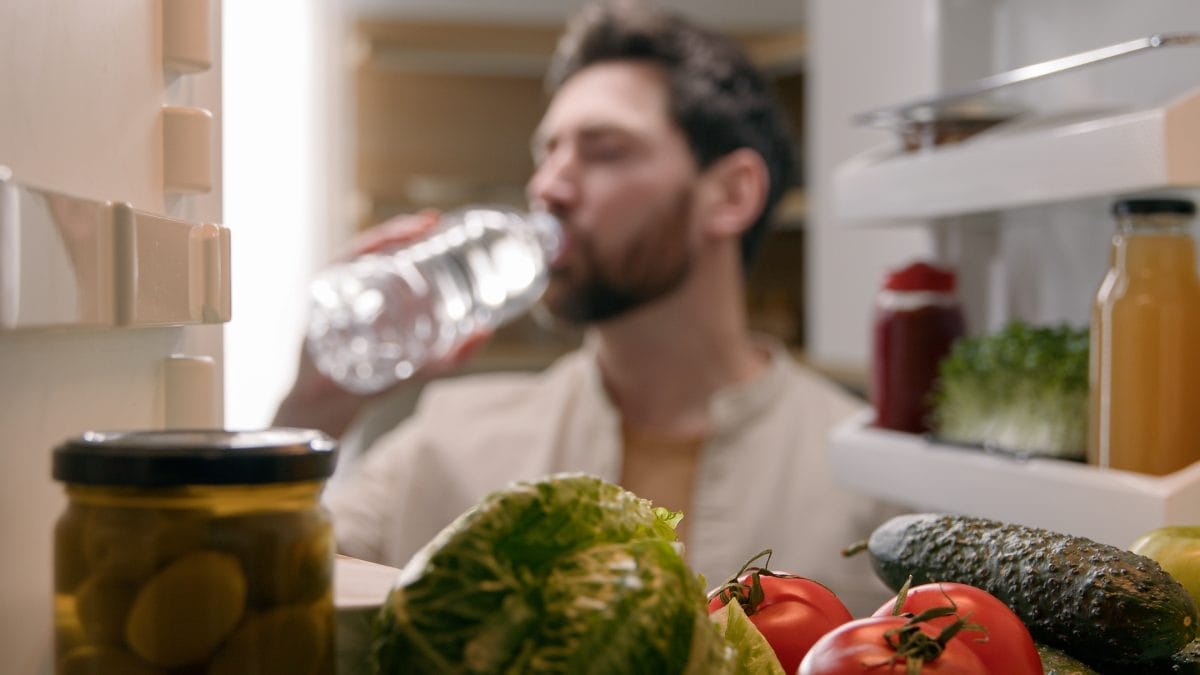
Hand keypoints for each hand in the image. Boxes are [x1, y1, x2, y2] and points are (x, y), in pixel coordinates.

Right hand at [273, 210, 492, 437]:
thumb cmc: (371, 383)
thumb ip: (452, 355)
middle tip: (432, 222)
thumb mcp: (419, 367)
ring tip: (413, 230)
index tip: (435, 220)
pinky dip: (356, 255)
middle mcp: (353, 287)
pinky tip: (378, 250)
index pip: (390, 255)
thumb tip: (488, 331)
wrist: (330, 405)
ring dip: (385, 237)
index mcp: (374, 295)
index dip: (410, 233)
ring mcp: (335, 292)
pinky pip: (337, 269)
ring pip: (357, 252)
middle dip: (402, 230)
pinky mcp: (320, 301)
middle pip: (376, 248)